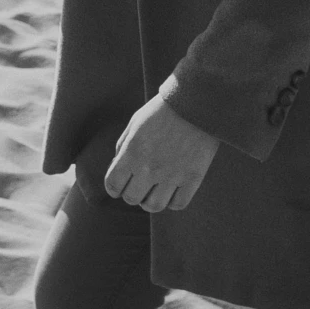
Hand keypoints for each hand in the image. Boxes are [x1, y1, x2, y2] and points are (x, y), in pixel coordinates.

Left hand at [104, 91, 219, 212]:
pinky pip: (178, 204)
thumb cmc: (162, 110)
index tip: (120, 184)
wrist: (196, 102)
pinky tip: (172, 190)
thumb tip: (117, 168)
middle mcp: (149, 168)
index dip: (114, 187)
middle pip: (132, 198)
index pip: (113, 185)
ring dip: (150, 201)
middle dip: (132, 193)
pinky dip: (172, 201)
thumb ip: (123, 146)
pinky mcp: (192, 177)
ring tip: (155, 190)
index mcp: (132, 153)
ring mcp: (172, 175)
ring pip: (154, 206)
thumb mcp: (135, 123)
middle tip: (139, 185)